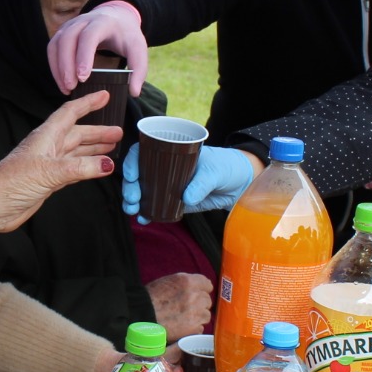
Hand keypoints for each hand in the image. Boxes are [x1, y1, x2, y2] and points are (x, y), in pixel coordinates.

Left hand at [0, 91, 118, 245]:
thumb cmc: (11, 183)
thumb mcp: (49, 172)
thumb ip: (81, 167)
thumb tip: (108, 163)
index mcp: (46, 136)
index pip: (70, 113)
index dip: (88, 104)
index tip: (105, 96)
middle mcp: (48, 147)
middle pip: (77, 133)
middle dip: (97, 131)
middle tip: (118, 131)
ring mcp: (48, 164)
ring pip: (76, 151)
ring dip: (94, 148)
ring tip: (113, 146)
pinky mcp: (48, 180)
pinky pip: (73, 168)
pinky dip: (87, 166)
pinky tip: (97, 167)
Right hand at [47, 1, 147, 95]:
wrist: (117, 17)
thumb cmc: (126, 35)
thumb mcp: (138, 49)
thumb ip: (139, 70)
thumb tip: (134, 92)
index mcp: (103, 22)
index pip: (89, 36)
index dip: (83, 56)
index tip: (83, 78)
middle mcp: (83, 21)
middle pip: (68, 39)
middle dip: (66, 64)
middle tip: (71, 87)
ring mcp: (70, 25)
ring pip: (56, 43)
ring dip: (58, 67)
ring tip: (66, 88)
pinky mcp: (63, 32)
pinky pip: (52, 48)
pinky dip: (54, 66)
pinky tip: (62, 82)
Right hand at [122, 143, 258, 218]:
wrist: (240, 184)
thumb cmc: (227, 166)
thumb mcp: (216, 170)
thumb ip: (202, 182)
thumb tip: (186, 198)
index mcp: (171, 152)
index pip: (144, 152)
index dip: (133, 162)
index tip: (131, 176)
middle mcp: (166, 168)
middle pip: (139, 174)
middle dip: (131, 187)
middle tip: (133, 198)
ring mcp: (169, 186)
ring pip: (144, 192)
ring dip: (134, 201)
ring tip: (133, 210)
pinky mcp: (175, 202)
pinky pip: (156, 207)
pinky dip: (148, 213)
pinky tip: (144, 219)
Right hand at [146, 272, 212, 337]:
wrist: (140, 318)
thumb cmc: (150, 299)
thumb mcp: (167, 282)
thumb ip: (185, 284)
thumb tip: (198, 287)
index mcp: (187, 281)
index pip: (207, 284)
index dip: (201, 290)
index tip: (197, 294)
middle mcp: (194, 296)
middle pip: (207, 300)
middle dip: (199, 304)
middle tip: (186, 308)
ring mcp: (196, 313)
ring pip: (206, 315)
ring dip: (197, 317)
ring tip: (183, 319)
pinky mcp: (194, 329)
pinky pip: (200, 328)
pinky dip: (193, 329)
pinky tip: (181, 327)